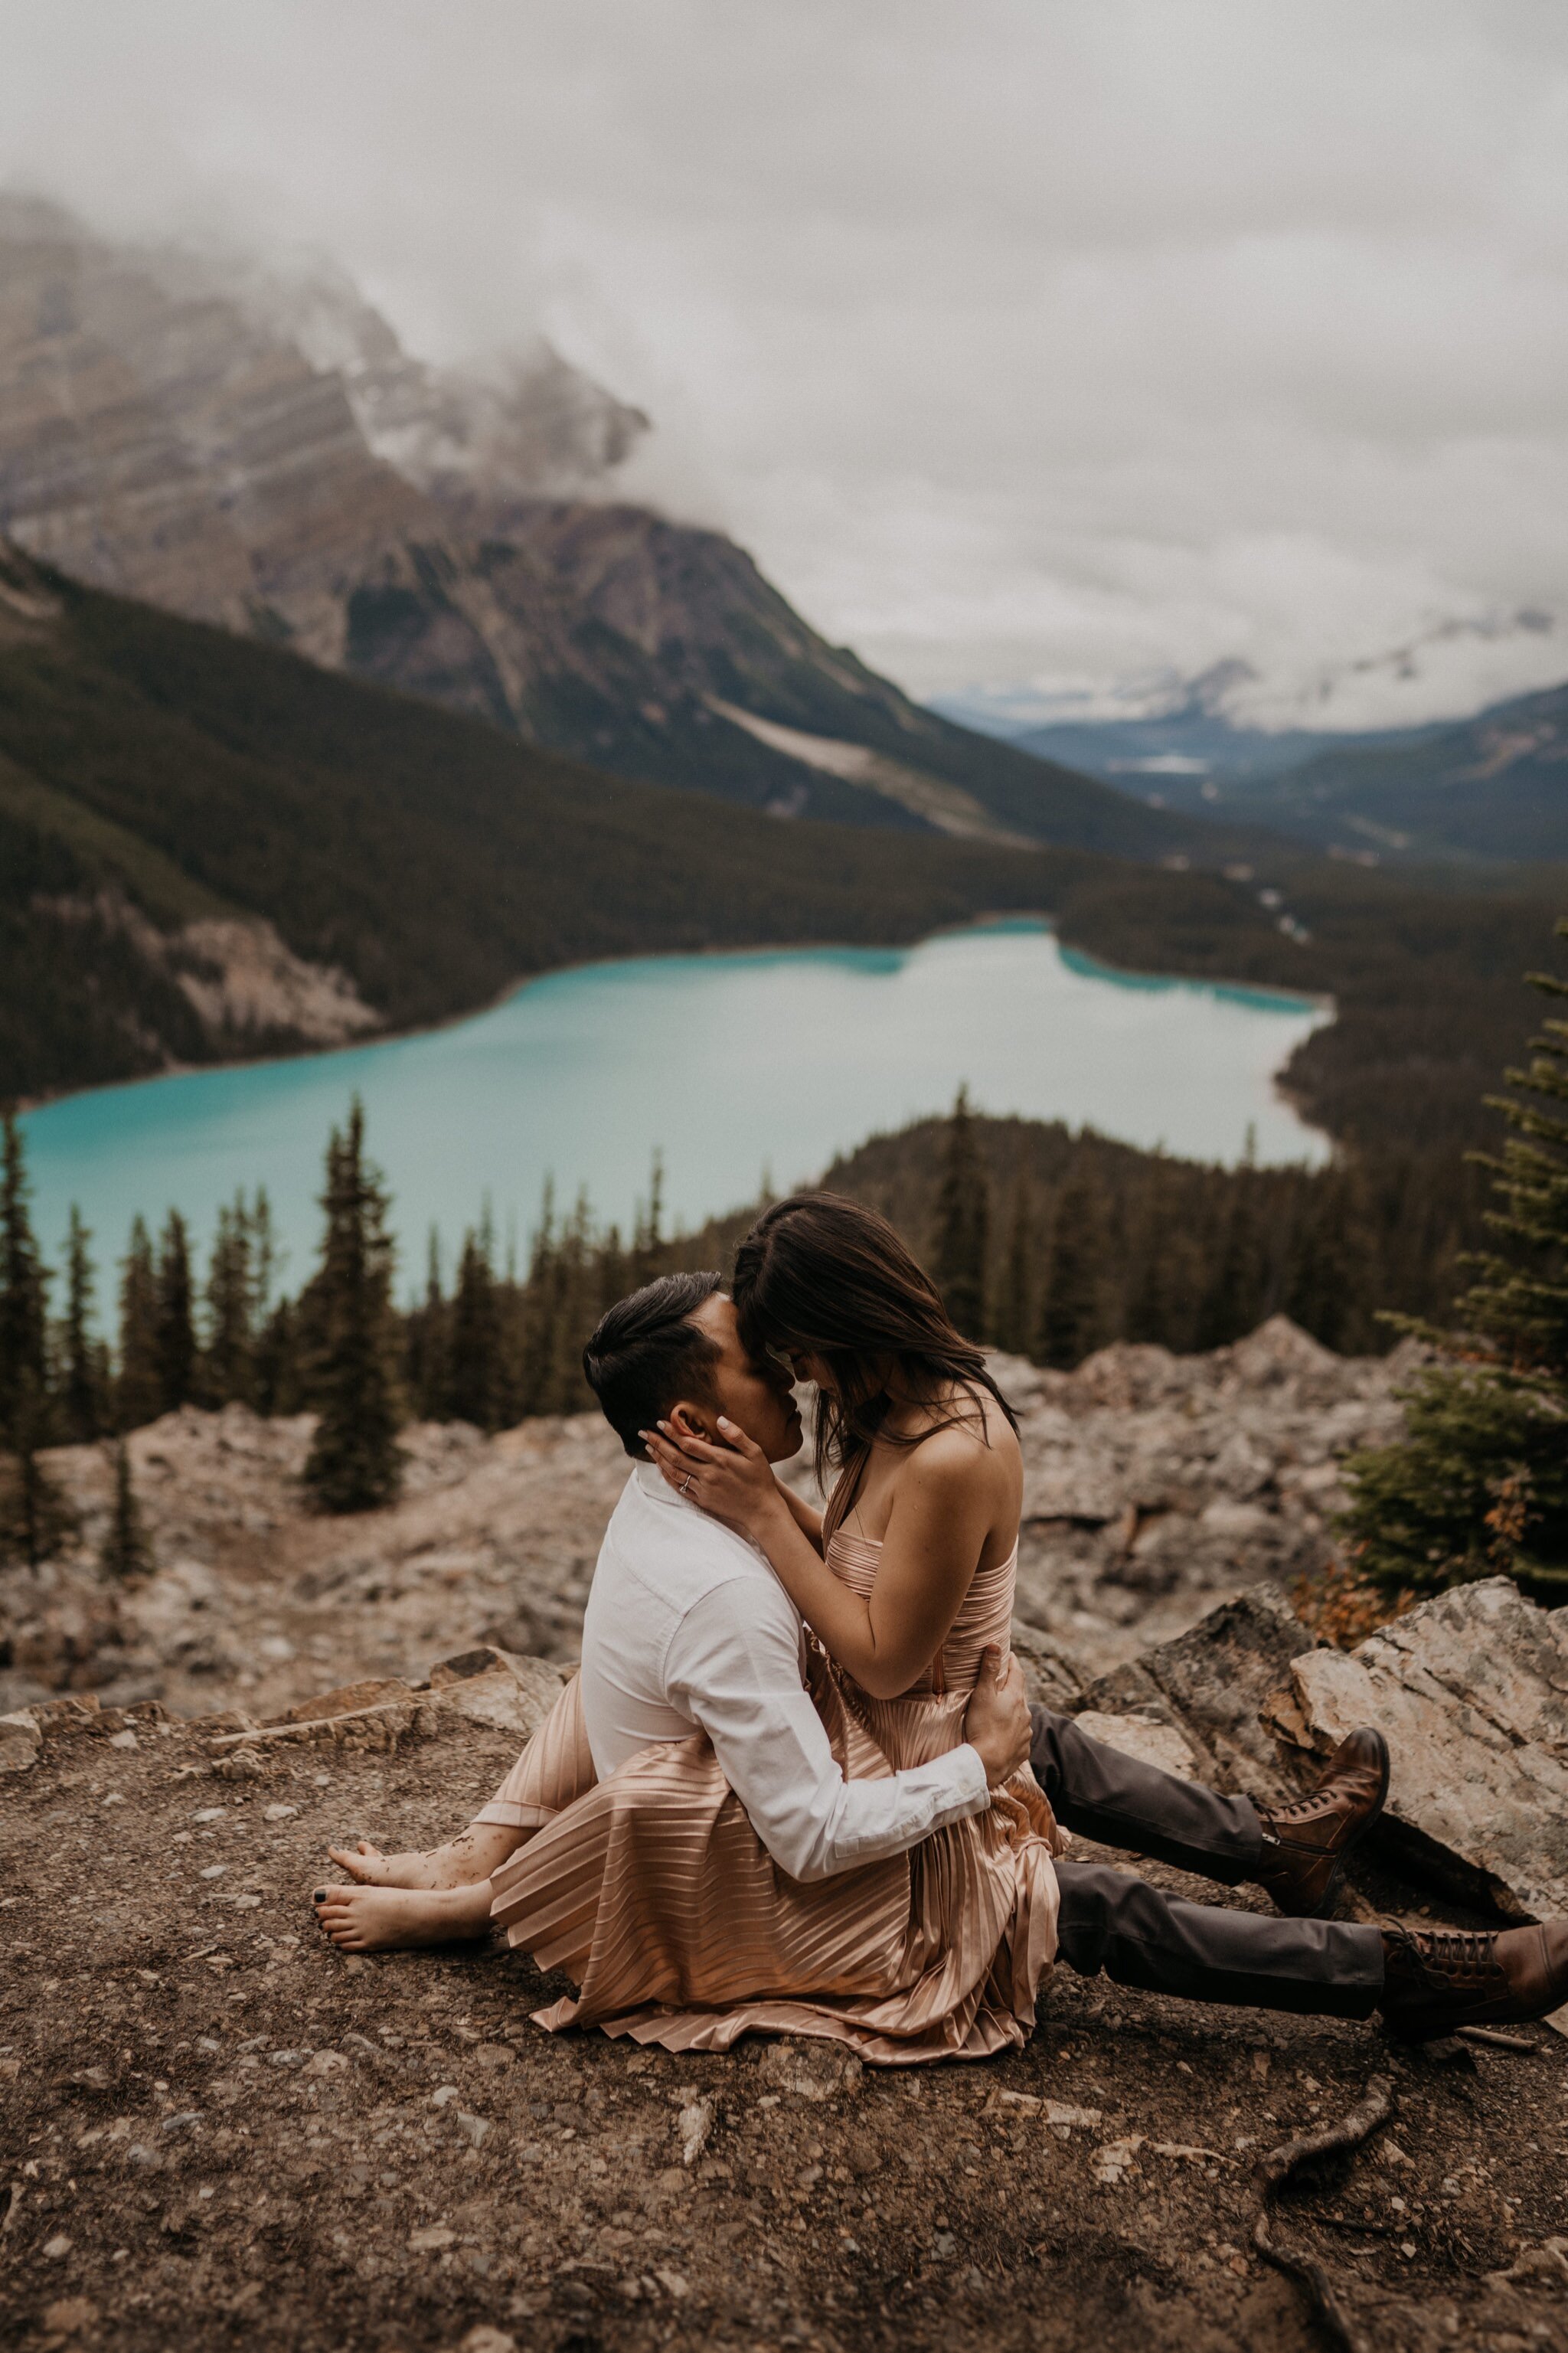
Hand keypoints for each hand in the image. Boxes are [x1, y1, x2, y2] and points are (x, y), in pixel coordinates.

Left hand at [641, 1414, 784, 1540]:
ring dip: (659, 1459)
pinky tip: (661, 1468)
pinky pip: (680, 1487)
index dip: (673, 1433)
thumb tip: (720, 1419)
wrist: (762, 1510)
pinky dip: (668, 1477)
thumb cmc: (760, 1479)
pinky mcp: (702, 1500)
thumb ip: (737, 1435)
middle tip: (643, 1432)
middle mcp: (709, 1474)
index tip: (660, 1423)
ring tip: (648, 1447)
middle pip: (676, 1457)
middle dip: (658, 1443)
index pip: (689, 1444)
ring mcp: (704, 1489)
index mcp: (720, 1460)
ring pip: (675, 1472)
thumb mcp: (756, 1453)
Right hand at [963, 1646, 1030, 1787]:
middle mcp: (1026, 1714)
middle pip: (1019, 1695)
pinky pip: (1019, 1737)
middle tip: (1000, 1684)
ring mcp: (1026, 1733)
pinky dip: (1012, 1733)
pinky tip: (1002, 1736)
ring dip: (1012, 1712)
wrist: (988, 1763)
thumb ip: (988, 1670)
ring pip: (1020, 1717)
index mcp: (1016, 1697)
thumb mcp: (982, 1695)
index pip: (1017, 1672)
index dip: (1012, 1662)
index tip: (1008, 1654)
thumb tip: (995, 1645)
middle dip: (1011, 1688)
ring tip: (999, 1713)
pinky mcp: (1023, 1750)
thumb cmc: (983, 1726)